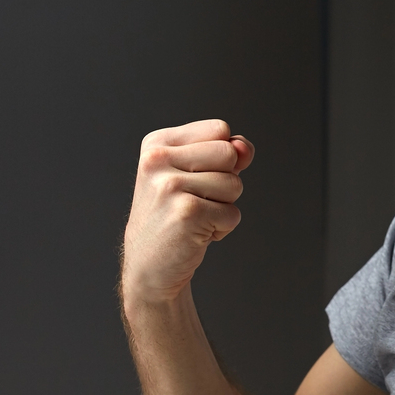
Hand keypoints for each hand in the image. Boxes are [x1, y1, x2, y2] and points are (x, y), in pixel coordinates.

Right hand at [122, 119, 254, 309]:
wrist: (150, 264)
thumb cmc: (174, 215)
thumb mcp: (194, 174)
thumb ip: (225, 152)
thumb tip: (244, 148)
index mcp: (158, 143)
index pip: (220, 129)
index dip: (221, 157)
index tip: (193, 178)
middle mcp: (158, 160)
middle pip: (230, 154)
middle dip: (226, 181)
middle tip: (195, 200)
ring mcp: (170, 186)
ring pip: (234, 185)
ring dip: (223, 207)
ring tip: (194, 218)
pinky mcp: (187, 212)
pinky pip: (232, 214)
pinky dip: (222, 228)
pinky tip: (195, 233)